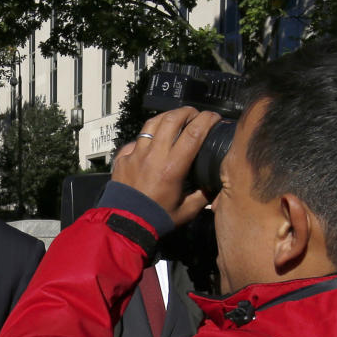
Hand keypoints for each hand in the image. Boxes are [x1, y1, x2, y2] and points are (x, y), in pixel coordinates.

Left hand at [112, 106, 221, 226]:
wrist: (124, 225)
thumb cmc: (155, 219)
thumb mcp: (186, 211)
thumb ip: (203, 196)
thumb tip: (214, 186)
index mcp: (172, 167)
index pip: (193, 132)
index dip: (207, 120)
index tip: (214, 118)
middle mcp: (153, 155)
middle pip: (172, 119)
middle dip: (187, 112)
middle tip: (195, 115)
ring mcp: (135, 154)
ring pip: (151, 123)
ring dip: (166, 117)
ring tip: (175, 118)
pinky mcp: (122, 158)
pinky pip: (136, 140)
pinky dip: (147, 136)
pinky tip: (152, 141)